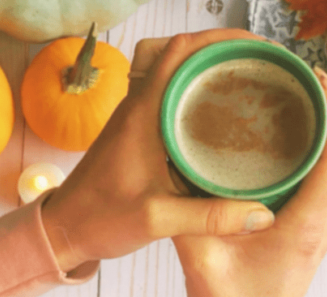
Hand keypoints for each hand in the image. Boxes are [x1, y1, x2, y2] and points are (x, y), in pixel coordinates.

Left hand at [40, 29, 277, 271]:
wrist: (65, 227)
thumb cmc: (100, 218)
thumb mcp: (157, 219)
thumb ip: (210, 217)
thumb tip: (262, 215)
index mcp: (142, 113)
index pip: (178, 52)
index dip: (218, 40)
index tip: (253, 48)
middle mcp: (140, 105)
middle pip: (183, 55)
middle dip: (223, 50)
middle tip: (260, 63)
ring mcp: (140, 116)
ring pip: (179, 74)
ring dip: (211, 68)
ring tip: (249, 78)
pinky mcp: (141, 131)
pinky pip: (174, 97)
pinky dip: (199, 93)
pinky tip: (223, 114)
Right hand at [173, 68, 326, 296]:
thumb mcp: (202, 259)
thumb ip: (191, 217)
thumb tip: (178, 168)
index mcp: (304, 225)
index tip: (318, 81)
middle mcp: (322, 219)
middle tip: (313, 76)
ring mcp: (321, 220)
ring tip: (312, 93)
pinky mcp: (313, 220)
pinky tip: (305, 130)